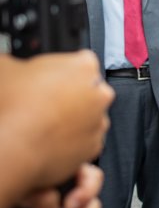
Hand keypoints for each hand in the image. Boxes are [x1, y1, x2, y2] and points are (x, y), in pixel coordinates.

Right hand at [0, 52, 111, 194]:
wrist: (13, 146)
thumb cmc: (13, 107)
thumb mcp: (6, 68)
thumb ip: (18, 63)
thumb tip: (13, 65)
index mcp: (83, 67)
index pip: (81, 61)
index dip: (63, 70)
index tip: (50, 77)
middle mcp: (99, 94)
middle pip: (89, 89)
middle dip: (72, 93)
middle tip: (44, 100)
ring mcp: (99, 122)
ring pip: (89, 116)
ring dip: (73, 118)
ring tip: (44, 122)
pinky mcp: (94, 146)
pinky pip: (85, 140)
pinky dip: (72, 140)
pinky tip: (50, 138)